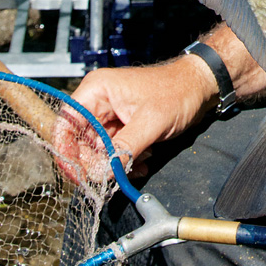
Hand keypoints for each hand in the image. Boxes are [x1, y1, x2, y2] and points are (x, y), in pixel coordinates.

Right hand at [54, 56, 217, 180]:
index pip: (66, 125)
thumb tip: (103, 175)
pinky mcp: (121, 127)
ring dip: (115, 164)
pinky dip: (125, 161)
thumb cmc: (177, 92)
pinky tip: (143, 162)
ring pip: (98, 151)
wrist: (200, 87)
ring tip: (138, 165)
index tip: (78, 176)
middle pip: (79, 143)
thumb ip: (124, 149)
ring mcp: (109, 115)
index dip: (66, 152)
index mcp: (97, 91)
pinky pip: (113, 152)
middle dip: (97, 164)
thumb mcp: (150, 123)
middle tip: (114, 178)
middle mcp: (97, 102)